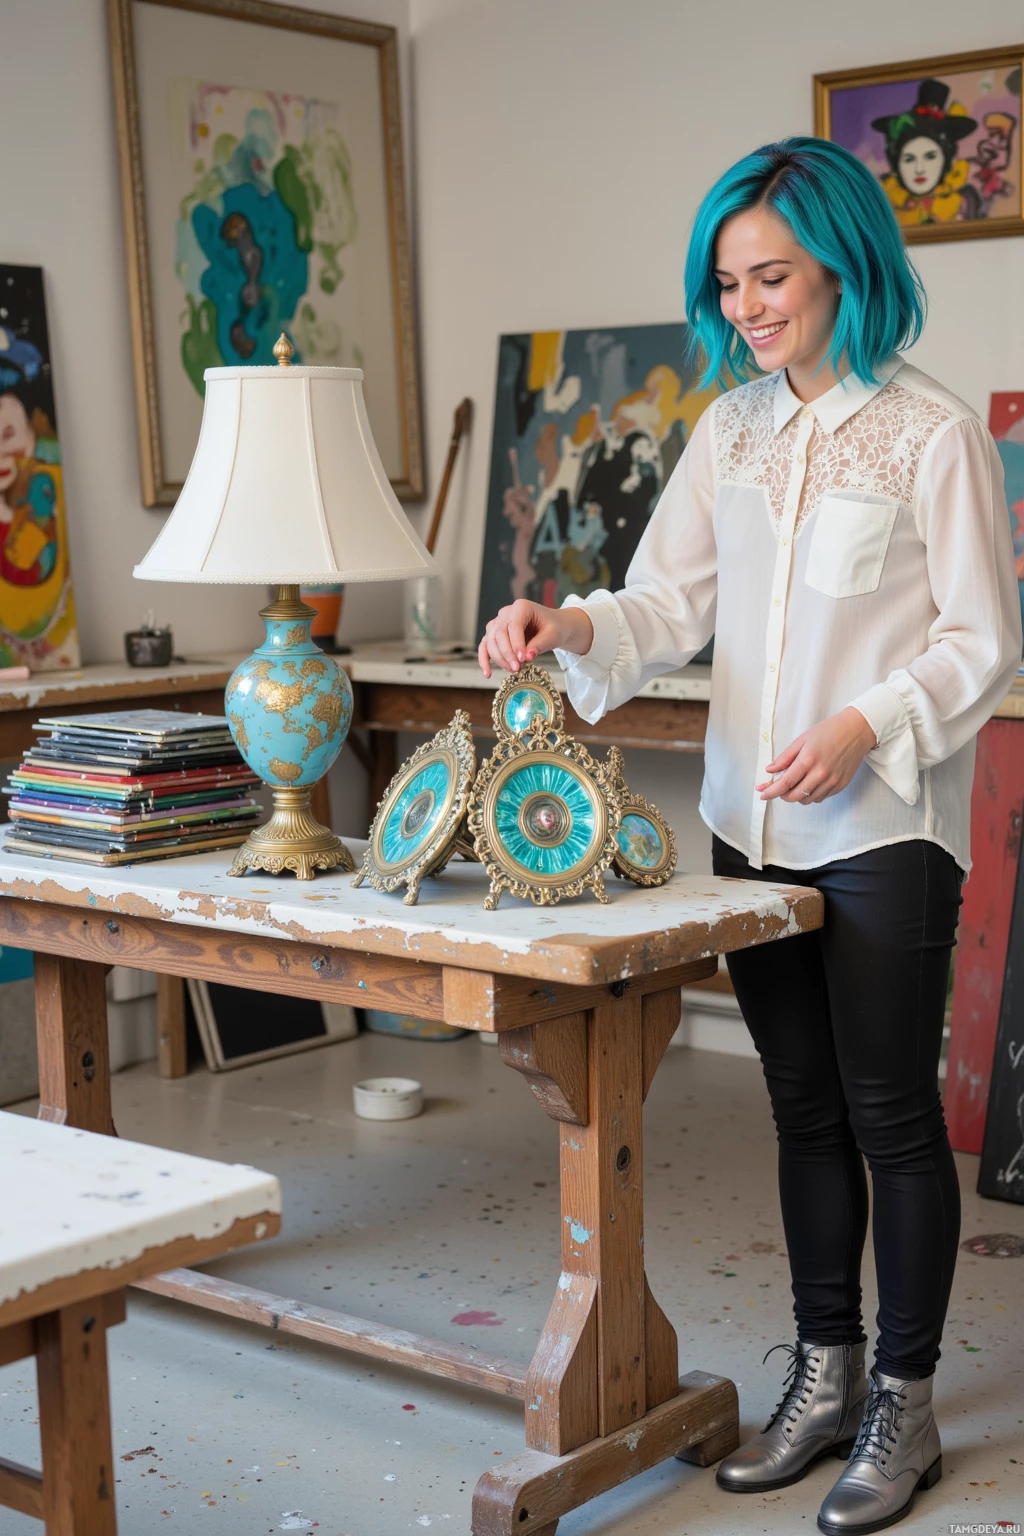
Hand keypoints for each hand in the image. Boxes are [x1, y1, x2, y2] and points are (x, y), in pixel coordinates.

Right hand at [478, 599, 593, 678]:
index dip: (517, 643)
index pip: (514, 625)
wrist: (553, 627)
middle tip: (517, 668)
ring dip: (499, 658)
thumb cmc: (554, 627)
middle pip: (499, 633)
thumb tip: (527, 657)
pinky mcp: (494, 634)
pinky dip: (484, 660)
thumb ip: (540, 644)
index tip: (523, 659)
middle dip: (507, 653)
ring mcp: (498, 623)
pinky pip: (484, 647)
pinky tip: (488, 674)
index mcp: (522, 607)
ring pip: (490, 641)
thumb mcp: (553, 635)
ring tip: (513, 670)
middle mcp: (506, 613)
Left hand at [757, 707, 876, 803]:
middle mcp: (820, 774)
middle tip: (778, 787)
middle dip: (781, 795)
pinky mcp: (840, 785)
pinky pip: (820, 798)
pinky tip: (810, 783)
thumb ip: (785, 757)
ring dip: (796, 796)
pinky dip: (811, 794)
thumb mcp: (802, 740)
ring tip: (796, 783)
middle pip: (794, 796)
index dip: (770, 791)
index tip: (762, 794)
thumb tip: (770, 770)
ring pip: (806, 800)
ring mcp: (831, 781)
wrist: (856, 731)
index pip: (784, 783)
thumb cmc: (829, 732)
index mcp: (808, 760)